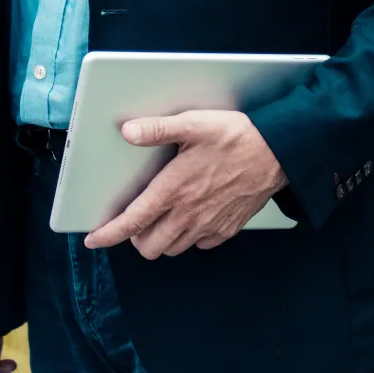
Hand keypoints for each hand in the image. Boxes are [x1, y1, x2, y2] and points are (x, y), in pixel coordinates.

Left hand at [83, 110, 287, 259]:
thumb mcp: (194, 123)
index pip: (132, 222)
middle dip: (136, 238)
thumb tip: (127, 131)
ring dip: (162, 238)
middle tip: (137, 219)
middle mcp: (188, 215)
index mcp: (174, 190)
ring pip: (173, 249)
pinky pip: (199, 244)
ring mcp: (209, 226)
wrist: (280, 153)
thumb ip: (158, 129)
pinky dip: (189, 237)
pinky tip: (193, 216)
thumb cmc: (236, 136)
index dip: (108, 234)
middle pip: (149, 247)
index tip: (93, 239)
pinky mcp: (227, 229)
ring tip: (164, 216)